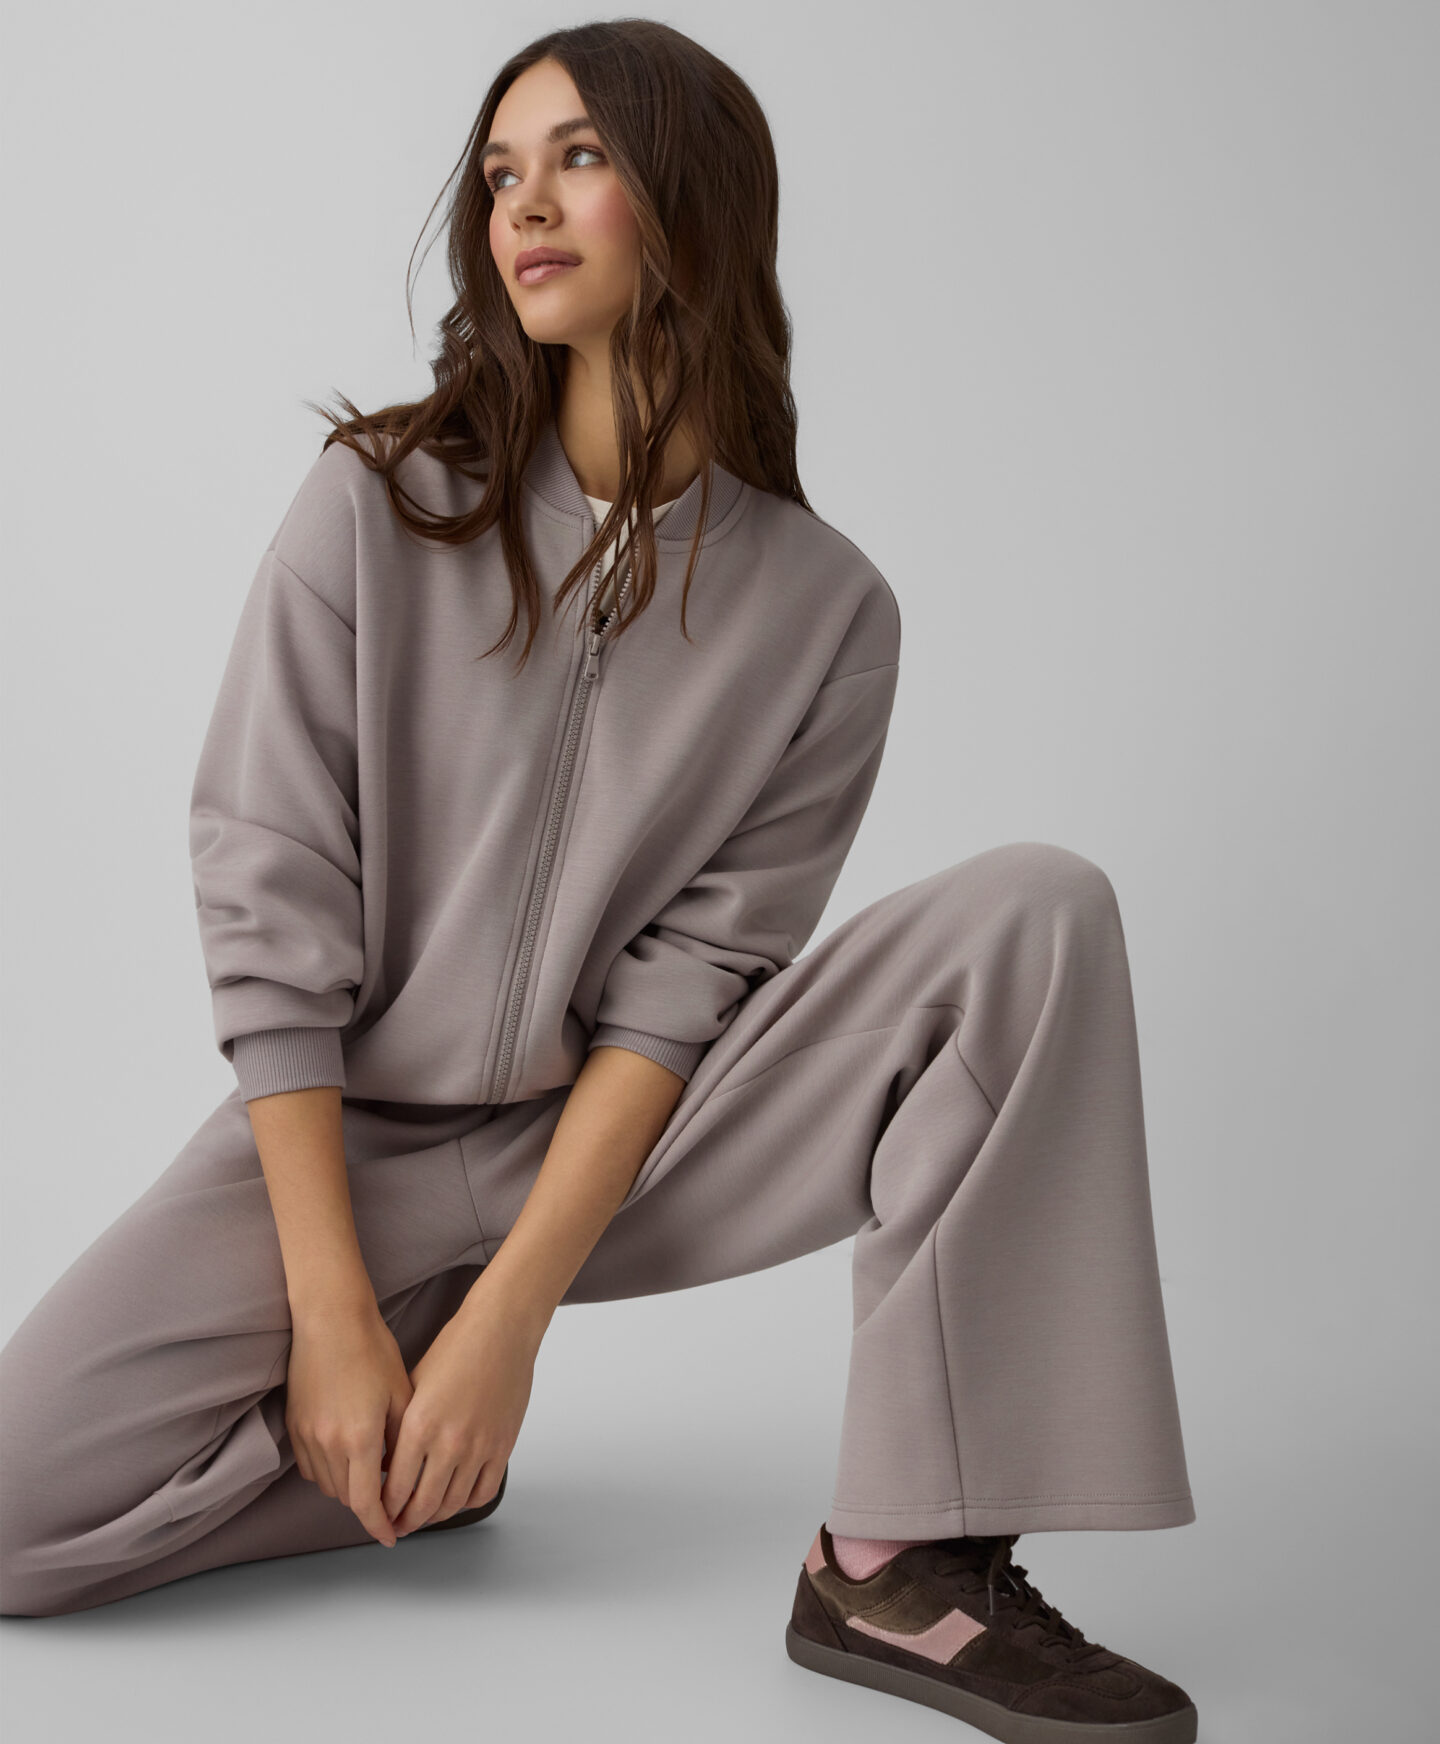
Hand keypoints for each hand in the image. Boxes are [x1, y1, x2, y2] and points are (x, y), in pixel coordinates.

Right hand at [285, 1302, 413, 1547]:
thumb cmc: (372, 1350)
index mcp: (360, 1439)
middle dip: (369, 1505)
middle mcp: (328, 1444)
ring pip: (327, 1484)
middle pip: (347, 1497)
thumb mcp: (401, 1394)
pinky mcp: (292, 1424)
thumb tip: (400, 1475)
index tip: (392, 1537)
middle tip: (390, 1502)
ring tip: (371, 1475)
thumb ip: (402, 1441)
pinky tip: (346, 1455)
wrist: (330, 1319)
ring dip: (348, 1488)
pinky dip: (328, 1470)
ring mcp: (305, 1435)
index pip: (368, 1503)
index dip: (381, 1526)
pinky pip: (309, 1465)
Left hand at [382, 1276, 541, 1534]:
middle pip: (422, 1505)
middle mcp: (448, 1443)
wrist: (501, 1330)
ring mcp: (479, 1448)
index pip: (395, 1487)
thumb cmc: (455, 1349)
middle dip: (404, 1521)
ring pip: (451, 1504)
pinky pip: (483, 1491)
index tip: (378, 1513)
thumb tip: (387, 1463)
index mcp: (419, 1426)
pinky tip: (455, 1497)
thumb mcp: (413, 1385)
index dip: (383, 1508)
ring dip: (434, 1516)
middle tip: (396, 1525)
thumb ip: (400, 1427)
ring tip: (423, 1515)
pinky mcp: (503, 1446)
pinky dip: (466, 1502)